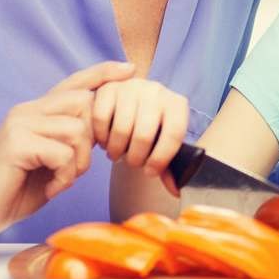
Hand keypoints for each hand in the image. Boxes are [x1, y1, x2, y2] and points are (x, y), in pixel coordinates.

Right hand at [0, 61, 134, 244]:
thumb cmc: (13, 189)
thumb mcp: (49, 161)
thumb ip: (70, 142)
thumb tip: (103, 132)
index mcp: (36, 112)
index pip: (75, 83)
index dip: (102, 74)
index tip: (130, 68)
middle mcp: (27, 110)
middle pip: (85, 103)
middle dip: (93, 139)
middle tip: (77, 169)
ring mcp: (20, 123)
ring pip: (77, 130)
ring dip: (78, 164)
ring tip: (61, 182)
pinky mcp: (16, 143)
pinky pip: (63, 153)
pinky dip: (64, 176)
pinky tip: (50, 189)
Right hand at [91, 77, 189, 197]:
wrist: (134, 103)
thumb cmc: (151, 130)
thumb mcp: (163, 144)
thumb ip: (169, 167)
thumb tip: (177, 191)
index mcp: (177, 104)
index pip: (173, 135)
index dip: (161, 159)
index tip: (150, 173)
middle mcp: (157, 91)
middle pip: (144, 134)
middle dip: (136, 158)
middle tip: (132, 163)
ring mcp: (132, 87)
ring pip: (121, 128)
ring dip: (117, 150)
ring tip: (119, 154)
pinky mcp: (109, 89)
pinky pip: (101, 119)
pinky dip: (102, 137)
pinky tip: (106, 142)